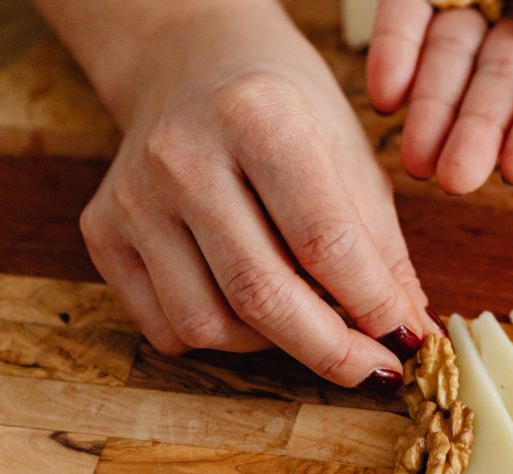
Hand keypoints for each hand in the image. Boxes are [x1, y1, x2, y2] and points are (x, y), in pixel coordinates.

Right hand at [55, 1, 435, 388]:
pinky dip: (223, 335)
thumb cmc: (287, 108)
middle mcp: (184, 156)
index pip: (324, 242)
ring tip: (308, 315)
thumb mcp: (350, 155)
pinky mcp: (102, 230)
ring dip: (275, 344)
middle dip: (331, 351)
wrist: (194, 63)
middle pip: (262, 294)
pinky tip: (251, 304)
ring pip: (210, 324)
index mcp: (259, 118)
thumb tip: (409, 331)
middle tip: (375, 370)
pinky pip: (168, 326)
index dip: (375, 307)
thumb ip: (380, 246)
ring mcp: (134, 197)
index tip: (410, 343)